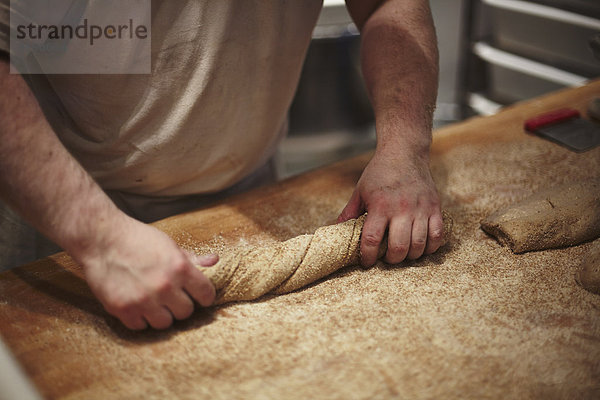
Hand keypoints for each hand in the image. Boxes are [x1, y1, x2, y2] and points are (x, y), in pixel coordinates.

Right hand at [74, 215, 217, 329]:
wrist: (101, 239)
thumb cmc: (138, 239)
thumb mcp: (169, 245)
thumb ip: (192, 258)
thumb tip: (215, 261)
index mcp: (180, 268)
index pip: (206, 295)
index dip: (203, 296)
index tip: (197, 295)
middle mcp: (165, 286)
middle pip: (186, 312)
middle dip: (180, 304)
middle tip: (170, 296)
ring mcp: (144, 300)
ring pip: (165, 323)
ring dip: (161, 314)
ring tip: (153, 301)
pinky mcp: (124, 309)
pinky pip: (141, 326)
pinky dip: (140, 318)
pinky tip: (137, 304)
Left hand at [338, 149, 443, 266]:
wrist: (404, 152)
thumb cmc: (380, 172)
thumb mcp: (360, 191)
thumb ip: (349, 213)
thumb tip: (335, 230)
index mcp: (380, 206)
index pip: (372, 240)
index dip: (368, 256)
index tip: (366, 262)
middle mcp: (401, 209)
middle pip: (398, 247)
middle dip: (391, 260)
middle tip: (386, 258)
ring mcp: (420, 209)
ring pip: (419, 245)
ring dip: (410, 256)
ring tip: (402, 253)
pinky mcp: (434, 207)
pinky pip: (437, 235)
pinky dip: (430, 247)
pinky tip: (421, 247)